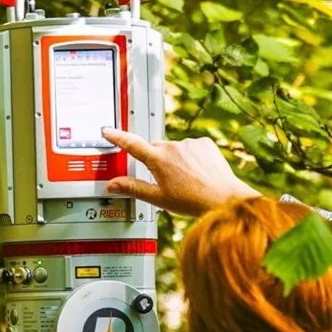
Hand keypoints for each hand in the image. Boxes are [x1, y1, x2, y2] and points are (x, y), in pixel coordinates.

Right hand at [101, 128, 258, 217]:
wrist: (224, 198)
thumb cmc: (192, 200)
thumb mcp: (157, 198)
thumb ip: (132, 188)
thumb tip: (112, 185)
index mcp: (158, 160)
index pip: (132, 144)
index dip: (118, 137)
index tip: (108, 131)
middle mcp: (172, 147)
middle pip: (155, 148)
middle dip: (155, 159)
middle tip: (163, 178)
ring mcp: (189, 143)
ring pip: (174, 148)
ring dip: (175, 159)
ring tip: (185, 179)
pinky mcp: (204, 142)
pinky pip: (192, 146)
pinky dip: (191, 156)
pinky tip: (198, 171)